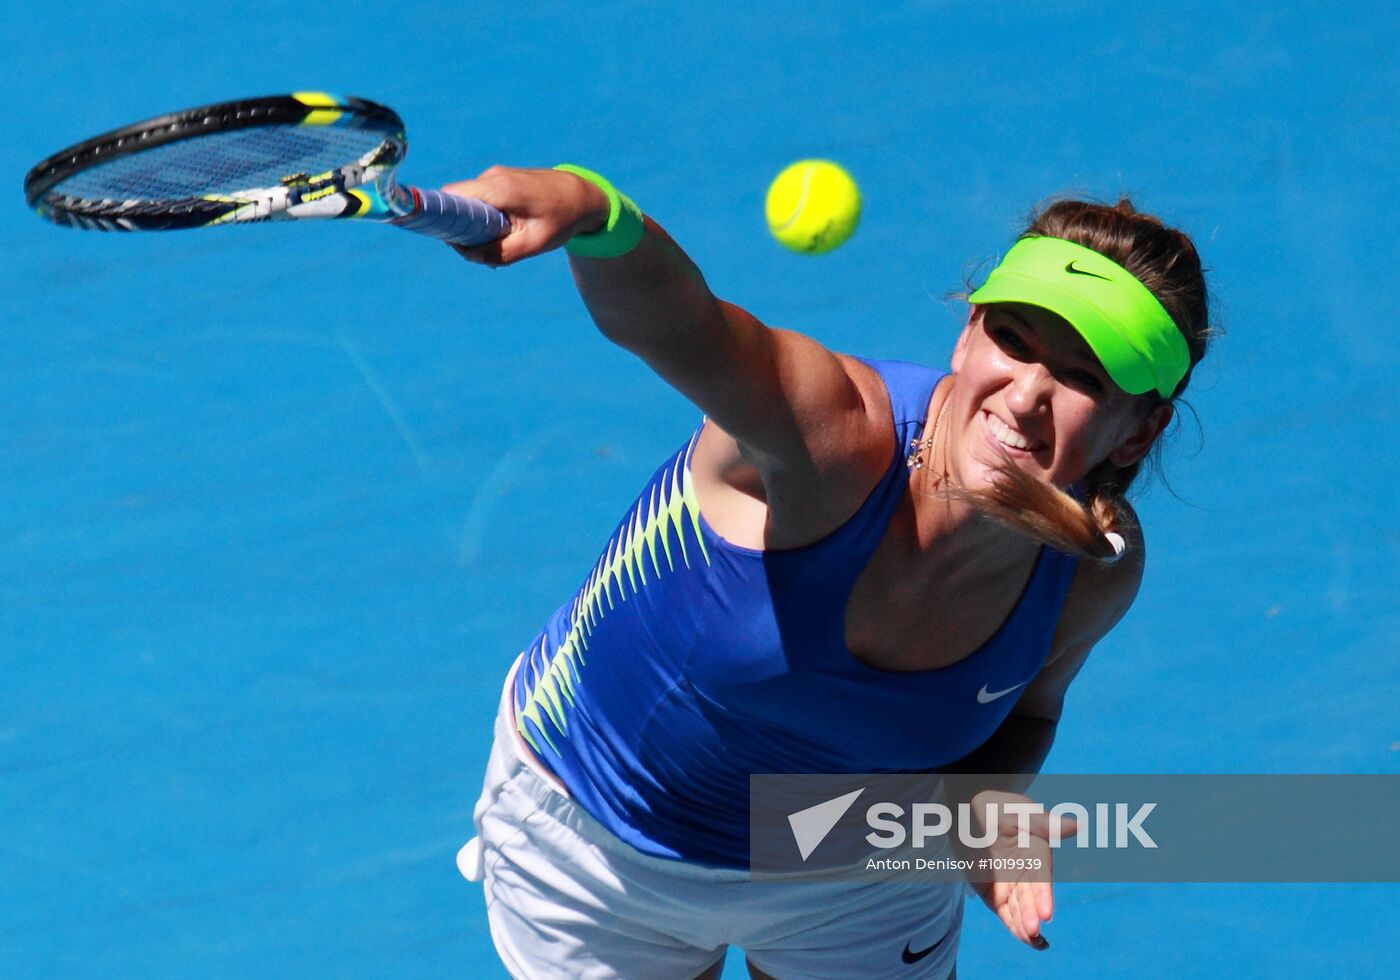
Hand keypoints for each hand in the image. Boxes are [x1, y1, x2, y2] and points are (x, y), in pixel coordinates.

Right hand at [440, 166, 610, 266]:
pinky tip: (506, 233)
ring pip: (468, 203)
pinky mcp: (500, 180)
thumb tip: (468, 255)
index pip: (451, 197)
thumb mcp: (534, 244)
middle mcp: (493, 176)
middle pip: (456, 201)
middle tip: (481, 251)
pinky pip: (480, 200)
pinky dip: (485, 219)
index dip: (442, 218)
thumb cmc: (561, 219)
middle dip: (461, 228)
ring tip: (501, 243)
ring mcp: (496, 176)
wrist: (583, 196)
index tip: (450, 240)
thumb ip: (500, 253)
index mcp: (499, 188)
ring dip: (475, 226)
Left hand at [965, 790, 1070, 950]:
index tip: (1045, 913)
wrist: (969, 807)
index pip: (1042, 879)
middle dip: (1032, 915)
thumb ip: (1044, 823)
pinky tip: (1022, 937)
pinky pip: (1005, 912)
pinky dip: (1013, 925)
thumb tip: (1076, 825)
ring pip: (1021, 909)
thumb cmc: (998, 806)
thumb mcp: (1018, 812)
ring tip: (1029, 939)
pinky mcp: (993, 892)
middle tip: (1032, 931)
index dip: (1044, 896)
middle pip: (1032, 898)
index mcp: (1037, 854)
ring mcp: (1011, 884)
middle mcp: (1027, 873)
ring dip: (1024, 925)